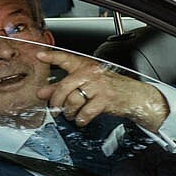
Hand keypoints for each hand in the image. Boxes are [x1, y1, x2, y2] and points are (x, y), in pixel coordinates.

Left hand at [34, 49, 166, 130]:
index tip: (39, 56)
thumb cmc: (110, 88)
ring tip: (71, 114)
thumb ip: (64, 87)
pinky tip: (81, 119)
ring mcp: (99, 86)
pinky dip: (80, 119)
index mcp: (86, 66)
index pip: (66, 59)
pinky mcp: (105, 100)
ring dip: (68, 112)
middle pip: (64, 86)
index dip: (52, 57)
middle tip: (54, 108)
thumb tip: (43, 92)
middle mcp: (92, 73)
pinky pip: (85, 112)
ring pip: (73, 101)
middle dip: (55, 101)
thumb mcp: (87, 83)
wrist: (135, 96)